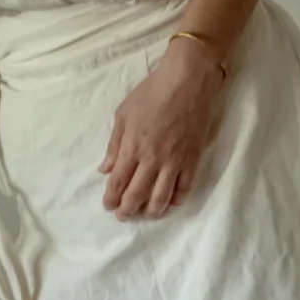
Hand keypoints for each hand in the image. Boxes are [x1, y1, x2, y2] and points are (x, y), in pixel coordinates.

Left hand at [100, 39, 227, 218]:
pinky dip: (178, 198)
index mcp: (132, 148)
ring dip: (152, 210)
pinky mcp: (193, 158)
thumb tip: (106, 168)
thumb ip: (115, 144)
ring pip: (162, 195)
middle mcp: (152, 159)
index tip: (108, 207)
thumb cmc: (151, 94)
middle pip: (138, 193)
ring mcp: (175, 161)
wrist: (187, 83)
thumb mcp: (123, 115)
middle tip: (123, 216)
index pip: (118, 181)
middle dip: (128, 209)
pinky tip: (172, 203)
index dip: (112, 198)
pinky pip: (186, 186)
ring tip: (146, 215)